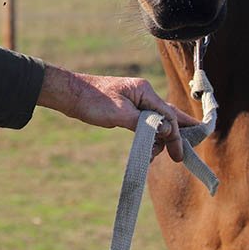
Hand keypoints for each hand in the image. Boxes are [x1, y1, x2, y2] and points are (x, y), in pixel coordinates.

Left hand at [36, 65, 199, 161]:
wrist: (70, 94)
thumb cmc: (93, 101)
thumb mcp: (119, 114)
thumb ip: (145, 123)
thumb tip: (168, 132)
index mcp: (144, 92)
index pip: (169, 115)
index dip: (177, 136)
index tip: (178, 155)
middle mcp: (144, 95)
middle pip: (168, 116)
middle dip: (174, 137)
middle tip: (178, 157)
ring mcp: (136, 101)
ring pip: (157, 122)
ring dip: (159, 139)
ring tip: (153, 156)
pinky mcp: (128, 109)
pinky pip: (146, 123)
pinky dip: (149, 136)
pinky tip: (149, 149)